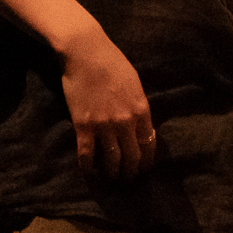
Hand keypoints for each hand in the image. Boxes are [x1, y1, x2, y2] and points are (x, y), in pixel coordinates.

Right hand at [59, 25, 155, 179]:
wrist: (86, 52)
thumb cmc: (112, 63)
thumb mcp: (135, 84)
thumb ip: (138, 106)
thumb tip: (140, 125)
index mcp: (141, 110)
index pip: (149, 144)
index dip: (147, 160)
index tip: (144, 168)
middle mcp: (125, 121)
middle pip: (132, 157)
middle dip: (131, 172)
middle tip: (128, 180)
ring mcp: (104, 125)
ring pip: (111, 160)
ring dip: (112, 174)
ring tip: (111, 179)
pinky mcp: (83, 126)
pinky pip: (87, 154)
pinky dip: (89, 167)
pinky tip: (90, 172)